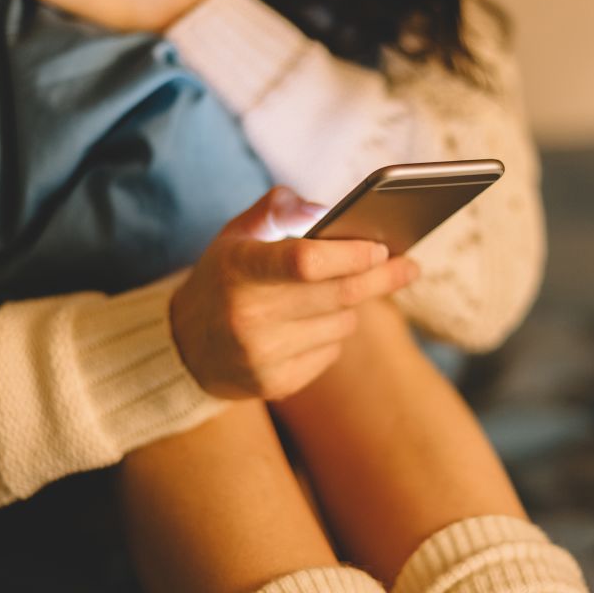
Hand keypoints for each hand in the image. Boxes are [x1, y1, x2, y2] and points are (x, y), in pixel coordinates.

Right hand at [170, 186, 420, 400]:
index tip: (382, 247)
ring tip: (335, 294)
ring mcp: (260, 355)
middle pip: (338, 295)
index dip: (350, 254)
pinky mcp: (274, 384)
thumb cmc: (224, 278)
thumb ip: (279, 209)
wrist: (184, 347)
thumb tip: (327, 211)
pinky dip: (332, 335)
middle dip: (381, 278)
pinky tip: (311, 325)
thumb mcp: (236, 234)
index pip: (305, 262)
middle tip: (409, 266)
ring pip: (341, 325)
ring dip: (350, 307)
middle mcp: (247, 315)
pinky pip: (330, 353)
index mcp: (238, 268)